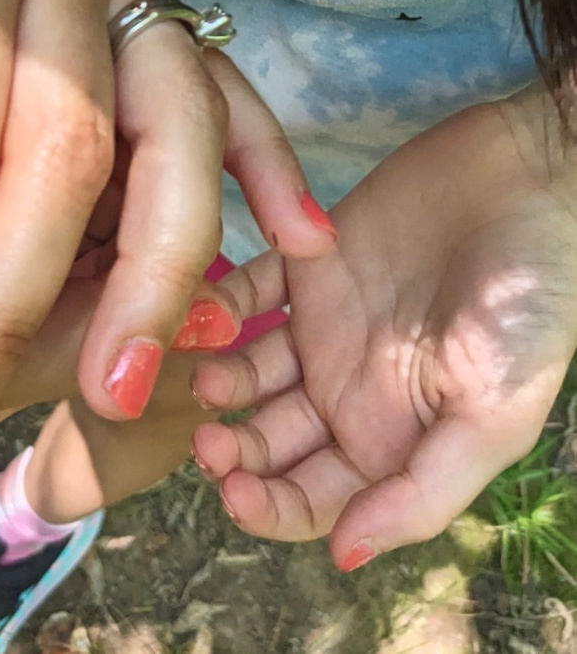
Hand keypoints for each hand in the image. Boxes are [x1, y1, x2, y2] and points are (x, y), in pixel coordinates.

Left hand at [189, 89, 576, 568]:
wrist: (528, 182)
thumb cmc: (529, 302)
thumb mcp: (495, 412)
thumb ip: (424, 489)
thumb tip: (345, 556)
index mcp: (392, 436)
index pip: (313, 497)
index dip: (269, 508)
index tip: (234, 491)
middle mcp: (349, 389)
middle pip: (270, 441)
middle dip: (234, 453)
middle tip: (209, 441)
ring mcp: (323, 327)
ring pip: (250, 372)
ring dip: (223, 385)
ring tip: (212, 382)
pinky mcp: (305, 265)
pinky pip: (248, 293)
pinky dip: (222, 307)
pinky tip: (212, 316)